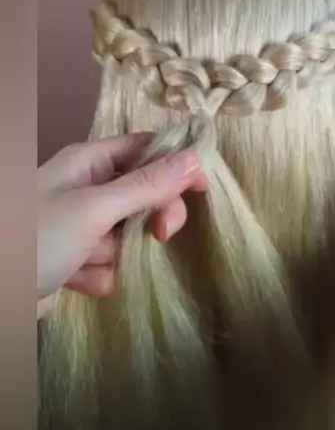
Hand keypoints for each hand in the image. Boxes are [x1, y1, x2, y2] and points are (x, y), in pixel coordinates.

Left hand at [37, 134, 205, 318]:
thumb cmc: (36, 238)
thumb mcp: (95, 208)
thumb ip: (147, 185)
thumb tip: (196, 157)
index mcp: (89, 162)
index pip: (146, 149)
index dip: (176, 163)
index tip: (202, 187)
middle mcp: (87, 189)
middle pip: (144, 195)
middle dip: (151, 218)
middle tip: (160, 236)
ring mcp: (80, 226)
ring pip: (128, 236)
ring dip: (117, 255)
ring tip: (88, 261)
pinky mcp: (75, 261)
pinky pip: (109, 265)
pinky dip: (100, 276)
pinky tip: (77, 281)